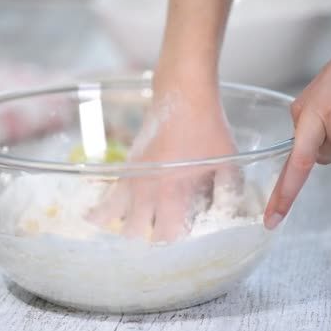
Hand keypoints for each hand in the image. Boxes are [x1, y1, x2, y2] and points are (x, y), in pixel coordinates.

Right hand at [88, 75, 239, 241]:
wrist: (182, 92)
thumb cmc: (207, 126)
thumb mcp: (228, 161)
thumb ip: (229, 192)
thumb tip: (228, 213)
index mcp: (171, 191)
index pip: (167, 235)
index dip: (178, 239)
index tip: (187, 232)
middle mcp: (145, 188)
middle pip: (135, 232)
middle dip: (148, 236)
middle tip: (163, 231)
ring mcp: (131, 176)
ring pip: (113, 216)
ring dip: (124, 224)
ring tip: (132, 228)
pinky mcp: (126, 165)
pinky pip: (109, 195)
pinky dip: (106, 208)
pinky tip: (101, 215)